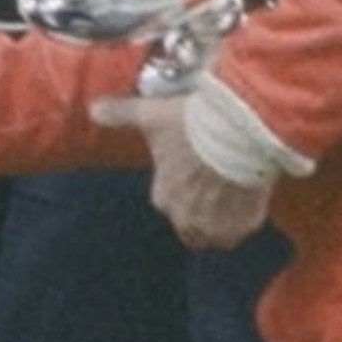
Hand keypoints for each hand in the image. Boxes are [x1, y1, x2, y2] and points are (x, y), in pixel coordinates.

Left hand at [91, 94, 270, 247]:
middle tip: (212, 178)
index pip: (167, 200)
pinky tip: (249, 192)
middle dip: (198, 206)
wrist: (237, 132)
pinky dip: (245, 214)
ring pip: (217, 231)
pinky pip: (243, 226)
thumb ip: (121, 115)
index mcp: (164, 198)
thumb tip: (93, 109)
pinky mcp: (246, 224)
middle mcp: (187, 220)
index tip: (190, 166)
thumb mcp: (150, 115)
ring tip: (231, 188)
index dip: (179, 183)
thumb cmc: (191, 126)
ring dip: (221, 216)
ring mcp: (218, 227)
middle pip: (191, 223)